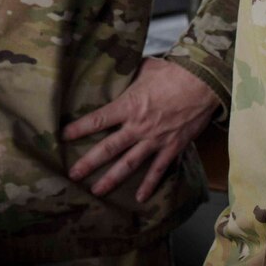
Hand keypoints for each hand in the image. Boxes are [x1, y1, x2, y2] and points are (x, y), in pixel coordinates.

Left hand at [63, 58, 217, 199]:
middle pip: (108, 148)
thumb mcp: (146, 68)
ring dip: (112, 179)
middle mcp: (138, 126)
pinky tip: (140, 198)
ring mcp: (155, 140)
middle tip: (73, 175)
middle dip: (89, 162)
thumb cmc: (173, 72)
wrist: (203, 83)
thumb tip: (121, 67)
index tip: (63, 137)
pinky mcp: (172, 148)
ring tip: (97, 191)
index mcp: (128, 105)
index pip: (97, 120)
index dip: (78, 128)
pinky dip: (149, 184)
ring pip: (129, 164)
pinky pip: (158, 170)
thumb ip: (131, 73)